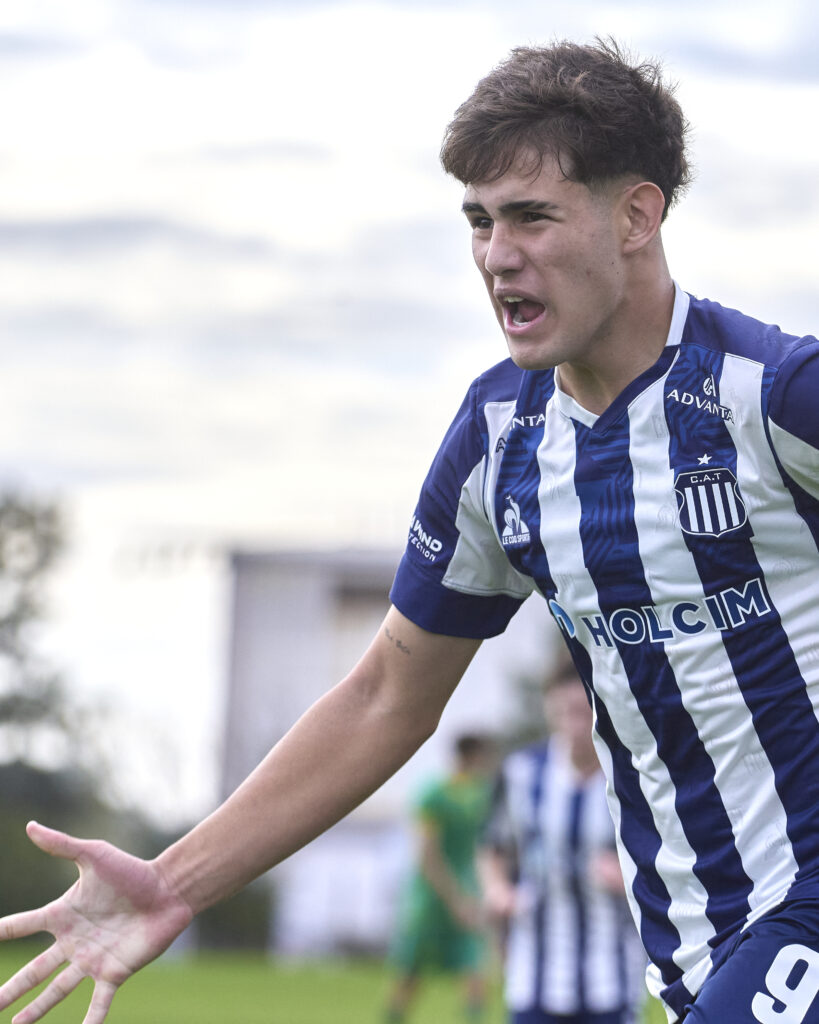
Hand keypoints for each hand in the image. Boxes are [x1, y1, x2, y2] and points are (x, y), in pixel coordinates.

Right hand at [0, 821, 193, 1023]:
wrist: (169, 889)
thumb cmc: (132, 870)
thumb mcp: (93, 855)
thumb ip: (61, 845)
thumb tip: (30, 826)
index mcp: (64, 914)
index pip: (23, 925)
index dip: (3, 932)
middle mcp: (73, 941)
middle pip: (32, 971)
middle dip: (10, 990)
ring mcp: (91, 960)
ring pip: (56, 992)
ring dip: (35, 1011)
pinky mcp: (113, 973)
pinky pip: (97, 1005)